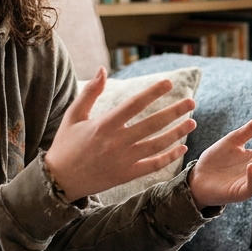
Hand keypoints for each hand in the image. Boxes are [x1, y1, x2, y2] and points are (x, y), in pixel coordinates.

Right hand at [43, 67, 196, 200]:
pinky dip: (169, 157)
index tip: (169, 83)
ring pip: (156, 144)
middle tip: (192, 101)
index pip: (134, 104)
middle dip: (174, 111)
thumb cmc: (66, 145)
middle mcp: (116, 142)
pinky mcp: (126, 175)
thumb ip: (90, 93)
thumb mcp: (74, 116)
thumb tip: (102, 69)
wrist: (59, 181)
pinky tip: (182, 147)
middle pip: (152, 124)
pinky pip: (153, 165)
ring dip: (177, 133)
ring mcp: (123, 160)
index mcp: (104, 125)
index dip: (153, 93)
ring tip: (192, 122)